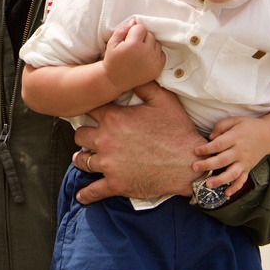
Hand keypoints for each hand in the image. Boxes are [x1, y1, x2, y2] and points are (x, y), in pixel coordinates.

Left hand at [72, 81, 204, 203]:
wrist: (189, 164)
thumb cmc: (177, 131)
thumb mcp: (164, 100)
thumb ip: (144, 84)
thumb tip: (132, 74)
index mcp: (114, 118)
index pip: (89, 109)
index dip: (90, 109)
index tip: (90, 113)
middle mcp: (105, 140)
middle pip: (80, 135)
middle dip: (84, 135)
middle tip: (88, 137)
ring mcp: (108, 164)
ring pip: (82, 160)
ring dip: (82, 158)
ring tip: (83, 158)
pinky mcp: (115, 184)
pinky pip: (93, 190)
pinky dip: (86, 194)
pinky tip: (81, 196)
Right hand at [102, 19, 164, 91]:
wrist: (115, 80)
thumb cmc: (112, 60)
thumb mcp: (112, 43)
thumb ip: (123, 29)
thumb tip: (134, 21)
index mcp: (133, 44)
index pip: (141, 28)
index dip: (133, 32)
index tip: (128, 39)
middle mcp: (146, 52)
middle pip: (150, 34)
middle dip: (142, 37)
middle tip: (134, 46)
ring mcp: (154, 61)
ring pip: (157, 43)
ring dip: (150, 45)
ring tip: (140, 52)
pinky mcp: (158, 68)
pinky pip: (162, 53)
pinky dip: (155, 54)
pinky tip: (145, 58)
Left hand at [193, 116, 269, 195]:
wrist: (268, 135)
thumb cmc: (247, 126)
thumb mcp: (235, 120)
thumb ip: (221, 126)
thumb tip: (210, 137)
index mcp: (235, 138)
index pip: (219, 145)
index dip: (206, 148)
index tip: (196, 151)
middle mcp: (240, 152)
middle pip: (222, 160)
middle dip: (208, 165)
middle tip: (194, 167)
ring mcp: (245, 162)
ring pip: (232, 173)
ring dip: (220, 180)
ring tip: (208, 185)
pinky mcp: (248, 168)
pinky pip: (242, 180)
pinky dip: (235, 187)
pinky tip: (226, 193)